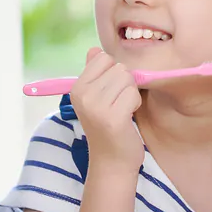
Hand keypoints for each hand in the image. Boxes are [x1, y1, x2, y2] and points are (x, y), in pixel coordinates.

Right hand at [69, 47, 145, 172]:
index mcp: (77, 88)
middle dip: (125, 84)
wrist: (113, 162)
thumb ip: (95, 73)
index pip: (103, 57)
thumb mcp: (97, 97)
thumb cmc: (109, 127)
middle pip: (118, 67)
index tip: (110, 93)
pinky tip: (127, 118)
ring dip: (131, 94)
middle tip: (117, 105)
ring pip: (128, 79)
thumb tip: (95, 50)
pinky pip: (133, 93)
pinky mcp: (112, 118)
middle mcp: (82, 95)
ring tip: (122, 111)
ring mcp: (96, 107)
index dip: (113, 72)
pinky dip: (135, 104)